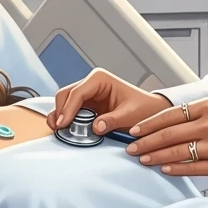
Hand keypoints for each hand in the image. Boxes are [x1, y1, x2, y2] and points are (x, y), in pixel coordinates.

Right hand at [47, 68, 171, 135]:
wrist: (150, 111)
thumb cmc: (143, 108)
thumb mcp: (130, 114)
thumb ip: (112, 120)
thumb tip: (95, 127)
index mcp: (100, 78)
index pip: (78, 92)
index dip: (68, 108)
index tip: (63, 123)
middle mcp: (91, 83)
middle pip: (66, 94)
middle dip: (60, 110)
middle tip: (59, 128)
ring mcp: (87, 93)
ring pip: (65, 101)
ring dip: (59, 114)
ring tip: (58, 129)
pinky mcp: (87, 105)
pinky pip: (70, 110)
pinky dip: (65, 118)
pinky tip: (63, 128)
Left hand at [125, 98, 207, 177]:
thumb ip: (199, 115)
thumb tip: (171, 124)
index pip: (170, 114)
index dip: (149, 124)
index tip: (134, 130)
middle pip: (168, 133)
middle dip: (145, 142)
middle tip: (130, 148)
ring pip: (177, 151)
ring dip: (155, 156)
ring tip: (142, 160)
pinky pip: (193, 168)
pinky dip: (176, 168)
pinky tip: (165, 169)